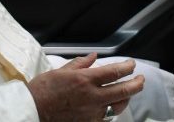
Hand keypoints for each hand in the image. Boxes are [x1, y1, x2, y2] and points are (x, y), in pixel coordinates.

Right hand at [27, 53, 143, 121]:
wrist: (33, 112)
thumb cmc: (42, 91)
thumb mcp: (60, 71)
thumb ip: (80, 63)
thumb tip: (93, 57)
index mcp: (85, 80)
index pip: (114, 72)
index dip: (127, 67)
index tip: (132, 64)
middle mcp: (92, 96)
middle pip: (123, 90)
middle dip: (136, 83)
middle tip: (140, 79)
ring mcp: (92, 112)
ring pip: (118, 106)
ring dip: (126, 98)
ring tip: (128, 93)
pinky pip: (106, 117)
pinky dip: (110, 110)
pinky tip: (111, 106)